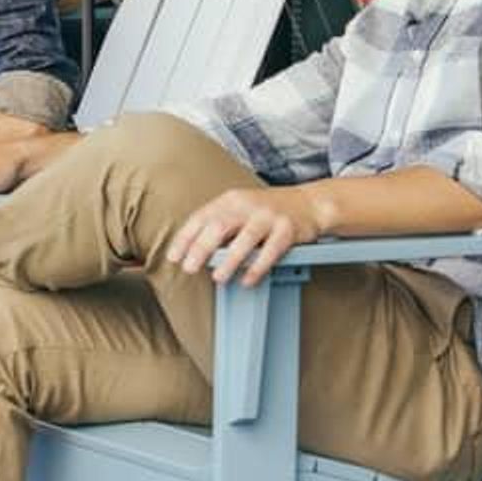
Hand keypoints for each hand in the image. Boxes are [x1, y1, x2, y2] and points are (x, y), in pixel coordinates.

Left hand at [166, 185, 325, 286]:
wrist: (308, 203)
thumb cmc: (267, 211)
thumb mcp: (239, 209)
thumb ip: (218, 224)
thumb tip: (192, 251)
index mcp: (229, 200)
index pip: (201, 217)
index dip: (185, 238)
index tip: (173, 256)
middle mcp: (247, 205)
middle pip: (219, 226)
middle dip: (201, 248)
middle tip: (189, 267)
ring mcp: (268, 217)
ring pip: (245, 238)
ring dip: (229, 260)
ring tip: (218, 278)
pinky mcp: (287, 230)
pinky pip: (271, 251)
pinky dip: (257, 267)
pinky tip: (247, 280)